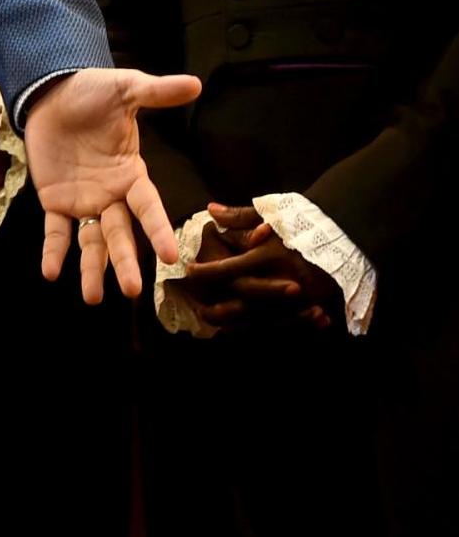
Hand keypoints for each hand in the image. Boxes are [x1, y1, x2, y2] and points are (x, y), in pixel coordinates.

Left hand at [27, 67, 202, 301]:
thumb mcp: (124, 89)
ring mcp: (83, 200)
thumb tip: (195, 83)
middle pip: (121, 234)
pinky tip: (51, 273)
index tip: (171, 256)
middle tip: (133, 290)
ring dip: (93, 268)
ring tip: (93, 297)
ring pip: (92, 240)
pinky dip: (54, 251)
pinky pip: (55, 231)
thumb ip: (156, 92)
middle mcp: (111, 195)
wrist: (52, 93)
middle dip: (126, 261)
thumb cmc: (92, 93)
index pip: (148, 207)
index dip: (157, 230)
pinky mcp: (54, 200)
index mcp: (131, 174)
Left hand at [174, 203, 337, 332]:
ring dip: (239, 321)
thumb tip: (210, 210)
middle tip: (199, 306)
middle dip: (220, 305)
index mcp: (269, 254)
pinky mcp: (314, 303)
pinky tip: (248, 326)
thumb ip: (239, 215)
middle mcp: (283, 278)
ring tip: (219, 321)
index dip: (208, 272)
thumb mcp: (271, 212)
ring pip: (263, 315)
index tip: (190, 271)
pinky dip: (265, 324)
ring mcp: (301, 295)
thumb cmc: (305, 219)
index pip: (230, 268)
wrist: (347, 231)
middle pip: (244, 300)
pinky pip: (285, 320)